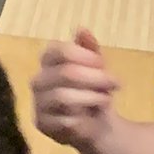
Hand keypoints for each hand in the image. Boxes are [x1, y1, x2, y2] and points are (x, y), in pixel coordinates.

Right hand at [31, 28, 120, 148]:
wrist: (95, 123)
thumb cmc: (92, 89)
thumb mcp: (96, 66)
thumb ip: (89, 48)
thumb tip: (81, 29)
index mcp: (49, 59)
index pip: (60, 50)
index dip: (85, 56)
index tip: (103, 64)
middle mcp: (38, 80)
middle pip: (66, 73)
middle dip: (96, 78)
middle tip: (115, 82)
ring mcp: (38, 103)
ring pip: (64, 97)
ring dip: (92, 97)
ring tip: (107, 99)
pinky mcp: (42, 124)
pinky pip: (64, 120)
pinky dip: (84, 118)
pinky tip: (93, 116)